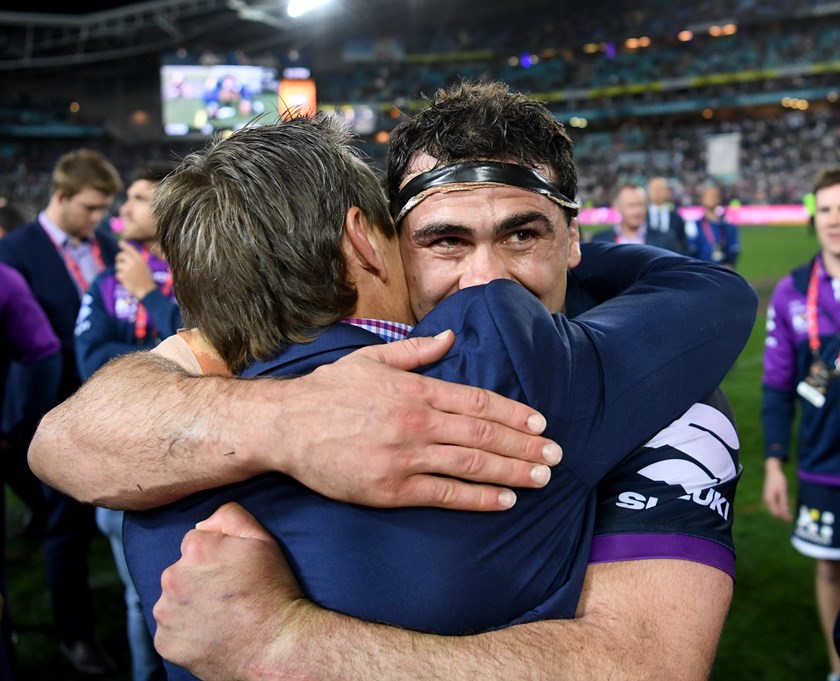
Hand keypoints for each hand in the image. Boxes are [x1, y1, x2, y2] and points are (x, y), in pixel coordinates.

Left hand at [115, 241, 155, 298]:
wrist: (147, 290)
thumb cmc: (146, 279)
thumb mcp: (144, 267)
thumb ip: (136, 260)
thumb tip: (126, 255)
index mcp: (140, 259)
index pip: (130, 250)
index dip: (125, 245)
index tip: (120, 243)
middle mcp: (133, 262)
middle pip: (120, 255)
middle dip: (118, 259)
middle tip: (119, 262)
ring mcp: (127, 269)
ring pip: (118, 265)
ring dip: (120, 270)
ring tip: (127, 275)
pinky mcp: (123, 276)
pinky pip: (117, 274)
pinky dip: (120, 277)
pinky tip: (127, 280)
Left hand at [154, 502, 305, 679]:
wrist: (275, 646)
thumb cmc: (273, 591)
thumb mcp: (263, 539)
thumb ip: (230, 516)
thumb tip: (204, 523)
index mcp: (195, 549)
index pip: (196, 541)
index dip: (217, 554)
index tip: (234, 570)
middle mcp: (172, 578)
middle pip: (181, 570)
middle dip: (200, 578)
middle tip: (229, 594)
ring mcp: (166, 613)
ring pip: (174, 599)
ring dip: (190, 603)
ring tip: (221, 615)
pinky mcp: (165, 642)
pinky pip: (171, 629)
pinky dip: (186, 630)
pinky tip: (211, 632)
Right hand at [274, 330, 561, 511]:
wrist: (287, 425)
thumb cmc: (329, 390)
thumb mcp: (371, 358)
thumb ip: (416, 351)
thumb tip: (451, 337)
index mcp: (416, 389)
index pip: (479, 402)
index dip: (515, 414)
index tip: (540, 423)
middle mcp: (418, 422)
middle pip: (484, 435)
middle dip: (524, 446)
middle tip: (555, 456)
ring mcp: (406, 457)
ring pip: (471, 465)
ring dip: (511, 472)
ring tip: (540, 478)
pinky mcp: (391, 488)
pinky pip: (444, 495)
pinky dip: (478, 498)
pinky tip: (503, 500)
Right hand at [762, 458, 790, 520]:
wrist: (772, 471)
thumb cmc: (778, 480)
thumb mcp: (783, 491)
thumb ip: (783, 502)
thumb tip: (786, 512)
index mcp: (769, 499)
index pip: (776, 512)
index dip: (783, 517)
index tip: (791, 519)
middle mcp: (766, 500)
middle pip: (774, 512)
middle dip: (782, 516)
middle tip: (791, 519)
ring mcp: (767, 498)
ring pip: (773, 509)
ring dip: (781, 513)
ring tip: (789, 515)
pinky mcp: (769, 496)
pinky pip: (773, 506)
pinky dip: (779, 509)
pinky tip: (785, 509)